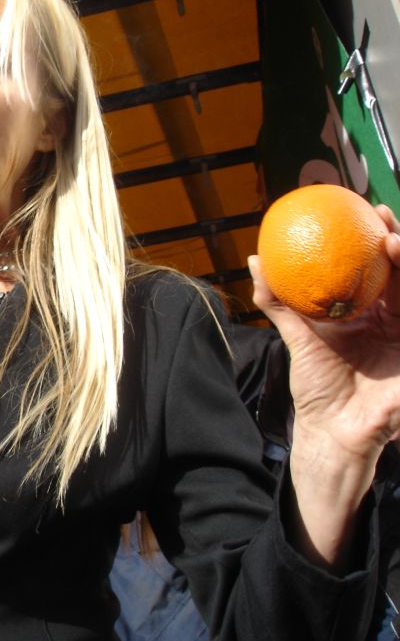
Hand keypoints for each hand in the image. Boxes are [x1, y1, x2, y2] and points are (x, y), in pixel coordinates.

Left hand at [250, 204, 399, 568]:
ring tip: (393, 243)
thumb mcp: (297, 338)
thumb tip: (254, 260)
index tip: (363, 209)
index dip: (375, 234)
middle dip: (397, 238)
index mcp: (367, 310)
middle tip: (381, 218)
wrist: (335, 431)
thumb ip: (278, 302)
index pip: (376, 264)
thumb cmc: (317, 386)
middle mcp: (393, 317)